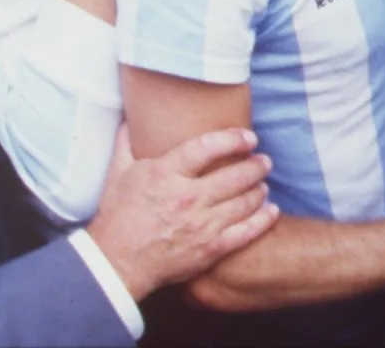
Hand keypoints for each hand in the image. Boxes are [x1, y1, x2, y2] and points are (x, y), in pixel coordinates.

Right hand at [85, 126, 276, 301]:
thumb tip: (131, 119)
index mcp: (165, 175)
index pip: (208, 146)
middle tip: (264, 161)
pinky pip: (246, 231)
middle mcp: (187, 198)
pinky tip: (271, 210)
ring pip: (246, 201)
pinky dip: (263, 219)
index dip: (234, 139)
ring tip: (262, 184)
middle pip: (236, 174)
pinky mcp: (209, 249)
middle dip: (257, 165)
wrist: (114, 265)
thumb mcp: (117, 175)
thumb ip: (127, 143)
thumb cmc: (117, 217)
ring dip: (260, 189)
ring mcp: (201, 225)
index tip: (249, 137)